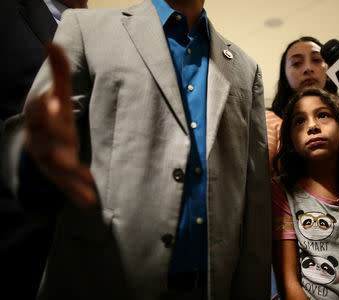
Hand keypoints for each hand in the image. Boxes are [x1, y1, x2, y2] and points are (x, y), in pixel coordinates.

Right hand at [24, 43, 96, 206]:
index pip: (37, 111)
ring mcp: (48, 160)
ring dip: (69, 175)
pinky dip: (77, 193)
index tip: (51, 102)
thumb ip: (59, 71)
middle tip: (69, 139)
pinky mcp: (59, 177)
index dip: (42, 107)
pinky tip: (91, 201)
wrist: (44, 145)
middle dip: (54, 139)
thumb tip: (52, 43)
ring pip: (54, 166)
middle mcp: (41, 139)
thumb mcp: (59, 94)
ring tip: (86, 183)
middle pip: (43, 139)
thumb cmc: (56, 116)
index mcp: (42, 117)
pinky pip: (66, 186)